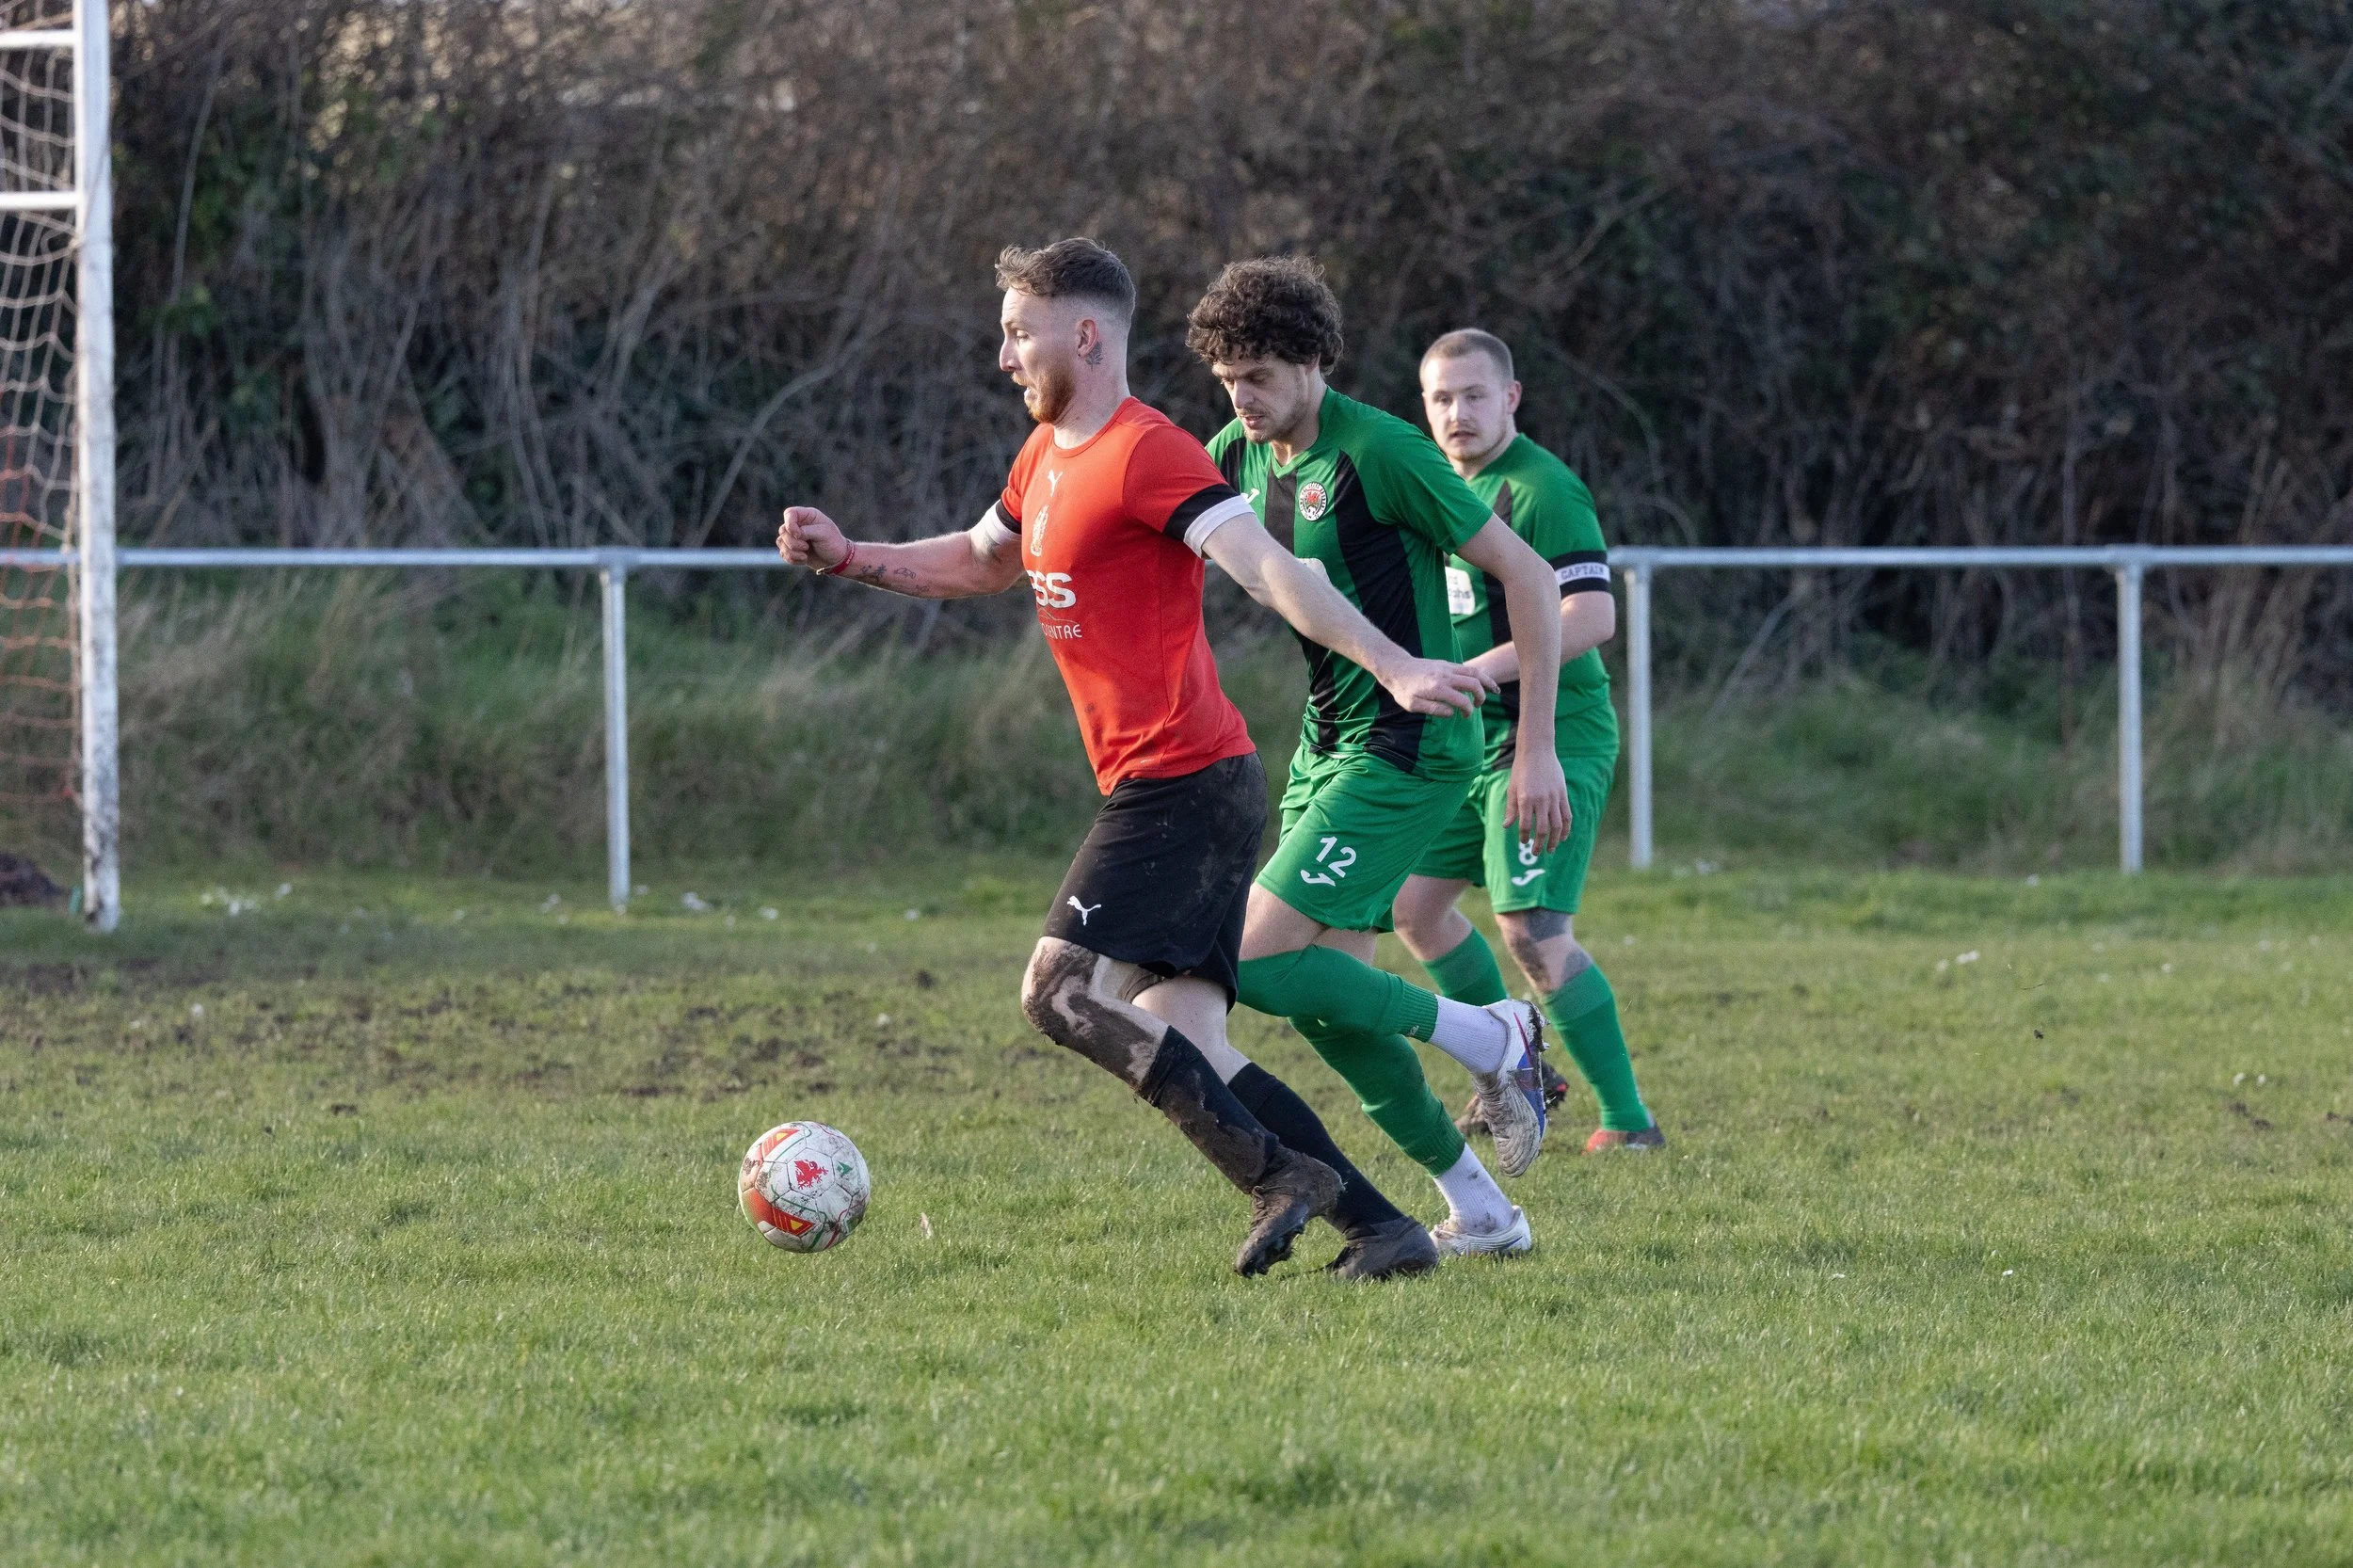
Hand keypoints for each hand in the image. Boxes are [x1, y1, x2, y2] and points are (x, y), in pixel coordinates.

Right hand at [778, 506, 849, 571]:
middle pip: (783, 530)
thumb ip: (806, 531)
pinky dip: (792, 558)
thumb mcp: (823, 533)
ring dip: (792, 552)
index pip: (789, 513)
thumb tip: (792, 534)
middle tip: (806, 547)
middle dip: (793, 542)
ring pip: (781, 542)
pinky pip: (783, 553)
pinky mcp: (793, 549)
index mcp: (808, 516)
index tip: (799, 535)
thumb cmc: (833, 543)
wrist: (837, 560)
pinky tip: (804, 560)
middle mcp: (799, 525)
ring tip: (805, 556)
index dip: (790, 524)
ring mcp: (795, 537)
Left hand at [1376, 656, 1490, 716]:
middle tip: (1478, 706)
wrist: (1396, 667)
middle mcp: (1445, 676)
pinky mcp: (1447, 664)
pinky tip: (1482, 681)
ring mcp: (1447, 668)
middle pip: (1473, 683)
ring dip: (1486, 681)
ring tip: (1495, 690)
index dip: (1468, 710)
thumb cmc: (1403, 689)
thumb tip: (1452, 713)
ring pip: (1474, 672)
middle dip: (1481, 696)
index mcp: (1437, 688)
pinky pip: (1467, 668)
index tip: (1465, 716)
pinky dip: (1478, 674)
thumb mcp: (1413, 705)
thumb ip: (1433, 710)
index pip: (1462, 700)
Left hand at [1505, 748, 1570, 853]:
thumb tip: (1507, 827)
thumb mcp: (1512, 788)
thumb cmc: (1521, 770)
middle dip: (1539, 844)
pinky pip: (1567, 816)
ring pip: (1557, 825)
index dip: (1523, 836)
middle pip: (1542, 829)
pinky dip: (1566, 829)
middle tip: (1536, 852)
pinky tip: (1562, 837)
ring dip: (1554, 840)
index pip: (1525, 825)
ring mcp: (1553, 798)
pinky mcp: (1562, 794)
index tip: (1523, 841)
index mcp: (1525, 799)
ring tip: (1550, 849)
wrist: (1537, 751)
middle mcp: (1540, 800)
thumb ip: (1511, 809)